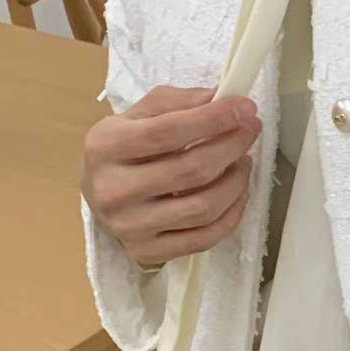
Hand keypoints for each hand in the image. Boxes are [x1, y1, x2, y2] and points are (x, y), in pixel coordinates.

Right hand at [81, 84, 261, 268]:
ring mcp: (129, 226)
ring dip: (236, 181)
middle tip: (250, 130)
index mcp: (106, 146)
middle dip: (231, 146)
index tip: (244, 108)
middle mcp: (113, 190)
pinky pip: (204, 238)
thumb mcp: (138, 115)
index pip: (167, 132)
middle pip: (191, 170)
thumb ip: (178, 102)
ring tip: (243, 161)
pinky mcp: (147, 251)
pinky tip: (238, 193)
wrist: (99, 193)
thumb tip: (223, 98)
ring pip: (203, 207)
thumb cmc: (124, 149)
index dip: (212, 119)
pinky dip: (232, 214)